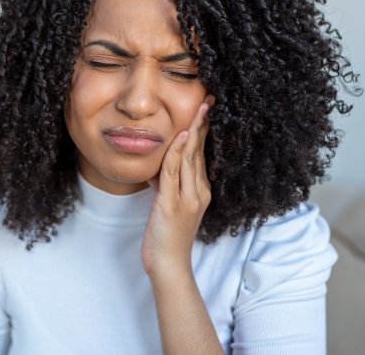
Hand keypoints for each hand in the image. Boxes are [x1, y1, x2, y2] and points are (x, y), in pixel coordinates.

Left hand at [141, 94, 214, 279]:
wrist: (168, 265)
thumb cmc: (165, 237)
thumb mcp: (166, 204)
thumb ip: (166, 184)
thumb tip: (156, 165)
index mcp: (200, 190)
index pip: (201, 153)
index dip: (203, 130)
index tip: (205, 109)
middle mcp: (199, 191)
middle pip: (200, 151)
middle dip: (203, 124)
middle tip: (208, 99)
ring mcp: (188, 198)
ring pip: (191, 158)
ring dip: (193, 131)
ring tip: (199, 109)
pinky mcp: (174, 204)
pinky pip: (175, 173)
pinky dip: (176, 152)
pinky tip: (180, 135)